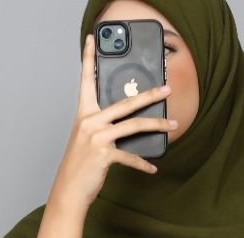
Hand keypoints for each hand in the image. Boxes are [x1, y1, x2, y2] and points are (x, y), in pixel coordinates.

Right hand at [49, 34, 177, 211]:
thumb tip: (127, 122)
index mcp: (84, 114)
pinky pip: (130, 156)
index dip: (89, 59)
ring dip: (157, 125)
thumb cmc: (80, 166)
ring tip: (173, 125)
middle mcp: (90, 122)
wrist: (70, 191)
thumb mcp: (87, 140)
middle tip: (166, 89)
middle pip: (125, 102)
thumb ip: (103, 126)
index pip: (86, 81)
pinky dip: (143, 164)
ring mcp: (97, 138)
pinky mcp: (104, 155)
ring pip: (134, 125)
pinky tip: (152, 168)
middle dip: (149, 94)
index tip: (92, 40)